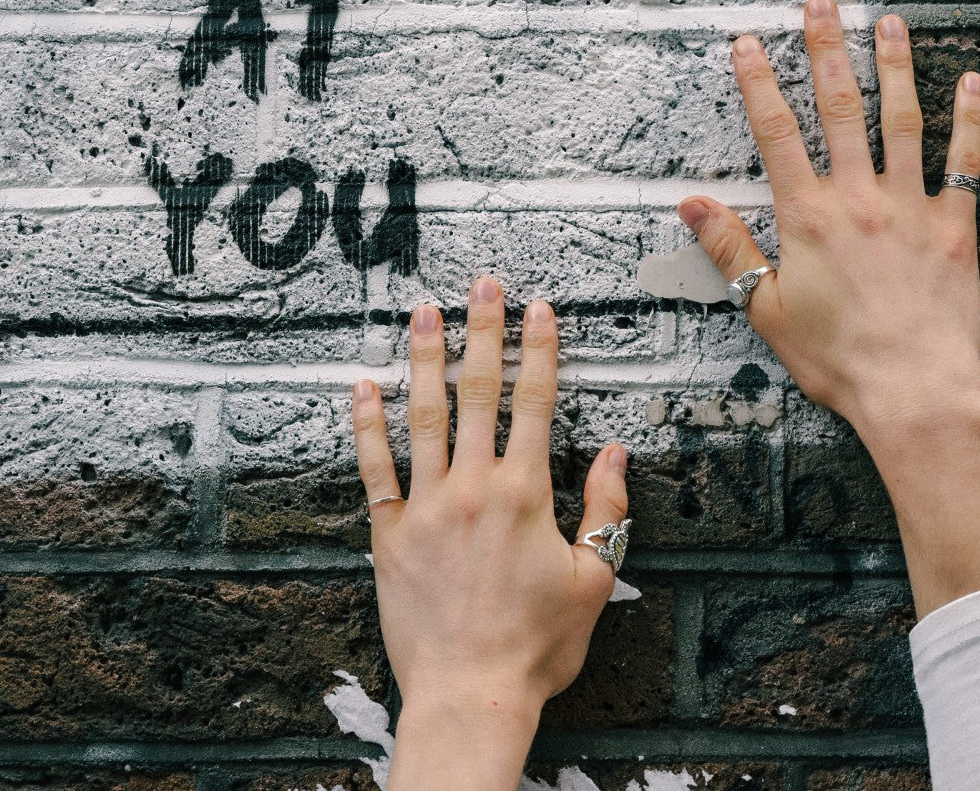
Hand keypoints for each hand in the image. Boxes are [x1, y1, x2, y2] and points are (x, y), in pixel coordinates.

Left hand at [351, 278, 627, 788]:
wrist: (471, 695)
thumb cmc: (537, 645)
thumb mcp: (594, 581)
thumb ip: (607, 511)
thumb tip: (617, 455)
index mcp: (525, 494)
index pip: (536, 403)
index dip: (539, 351)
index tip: (538, 309)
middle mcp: (473, 487)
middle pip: (478, 393)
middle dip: (483, 333)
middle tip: (481, 284)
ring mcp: (426, 506)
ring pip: (424, 416)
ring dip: (425, 359)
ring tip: (423, 312)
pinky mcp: (390, 532)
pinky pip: (375, 469)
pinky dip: (367, 426)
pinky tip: (362, 387)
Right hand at [679, 0, 979, 439]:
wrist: (913, 391)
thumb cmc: (835, 357)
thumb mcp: (765, 309)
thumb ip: (730, 250)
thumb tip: (692, 204)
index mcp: (808, 217)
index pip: (776, 133)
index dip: (758, 83)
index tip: (747, 43)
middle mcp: (858, 198)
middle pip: (839, 108)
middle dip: (826, 50)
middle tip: (820, 2)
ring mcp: (911, 207)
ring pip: (901, 122)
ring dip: (894, 67)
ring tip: (888, 22)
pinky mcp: (954, 227)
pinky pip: (965, 163)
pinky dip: (970, 121)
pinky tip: (972, 83)